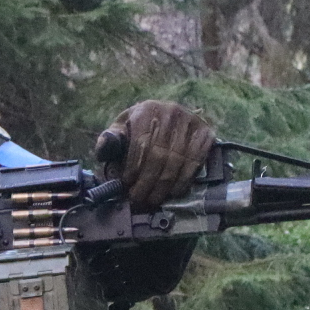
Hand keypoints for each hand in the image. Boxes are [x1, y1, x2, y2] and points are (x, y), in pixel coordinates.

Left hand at [100, 100, 214, 211]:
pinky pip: (196, 161)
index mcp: (147, 110)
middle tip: (139, 199)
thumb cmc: (139, 127)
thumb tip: (104, 147)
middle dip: (147, 181)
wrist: (167, 117)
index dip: (133, 166)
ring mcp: (191, 122)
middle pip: (159, 154)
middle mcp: (171, 112)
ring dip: (165, 185)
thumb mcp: (122, 129)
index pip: (141, 142)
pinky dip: (185, 179)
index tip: (127, 184)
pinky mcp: (205, 132)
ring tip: (154, 199)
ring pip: (177, 160)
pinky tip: (175, 191)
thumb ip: (111, 139)